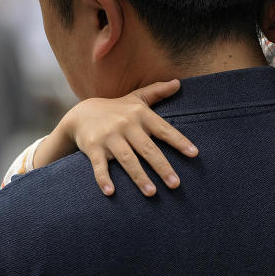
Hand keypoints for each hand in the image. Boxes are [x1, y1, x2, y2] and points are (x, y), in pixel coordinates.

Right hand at [58, 80, 198, 196]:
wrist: (80, 114)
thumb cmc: (116, 110)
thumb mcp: (136, 99)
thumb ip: (157, 92)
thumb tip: (178, 83)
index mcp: (140, 115)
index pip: (163, 129)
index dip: (179, 141)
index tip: (194, 154)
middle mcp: (125, 125)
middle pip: (147, 149)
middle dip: (162, 167)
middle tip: (176, 184)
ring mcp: (108, 137)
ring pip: (127, 159)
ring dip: (139, 177)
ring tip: (152, 193)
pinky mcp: (92, 147)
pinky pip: (99, 165)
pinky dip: (103, 178)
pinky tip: (110, 192)